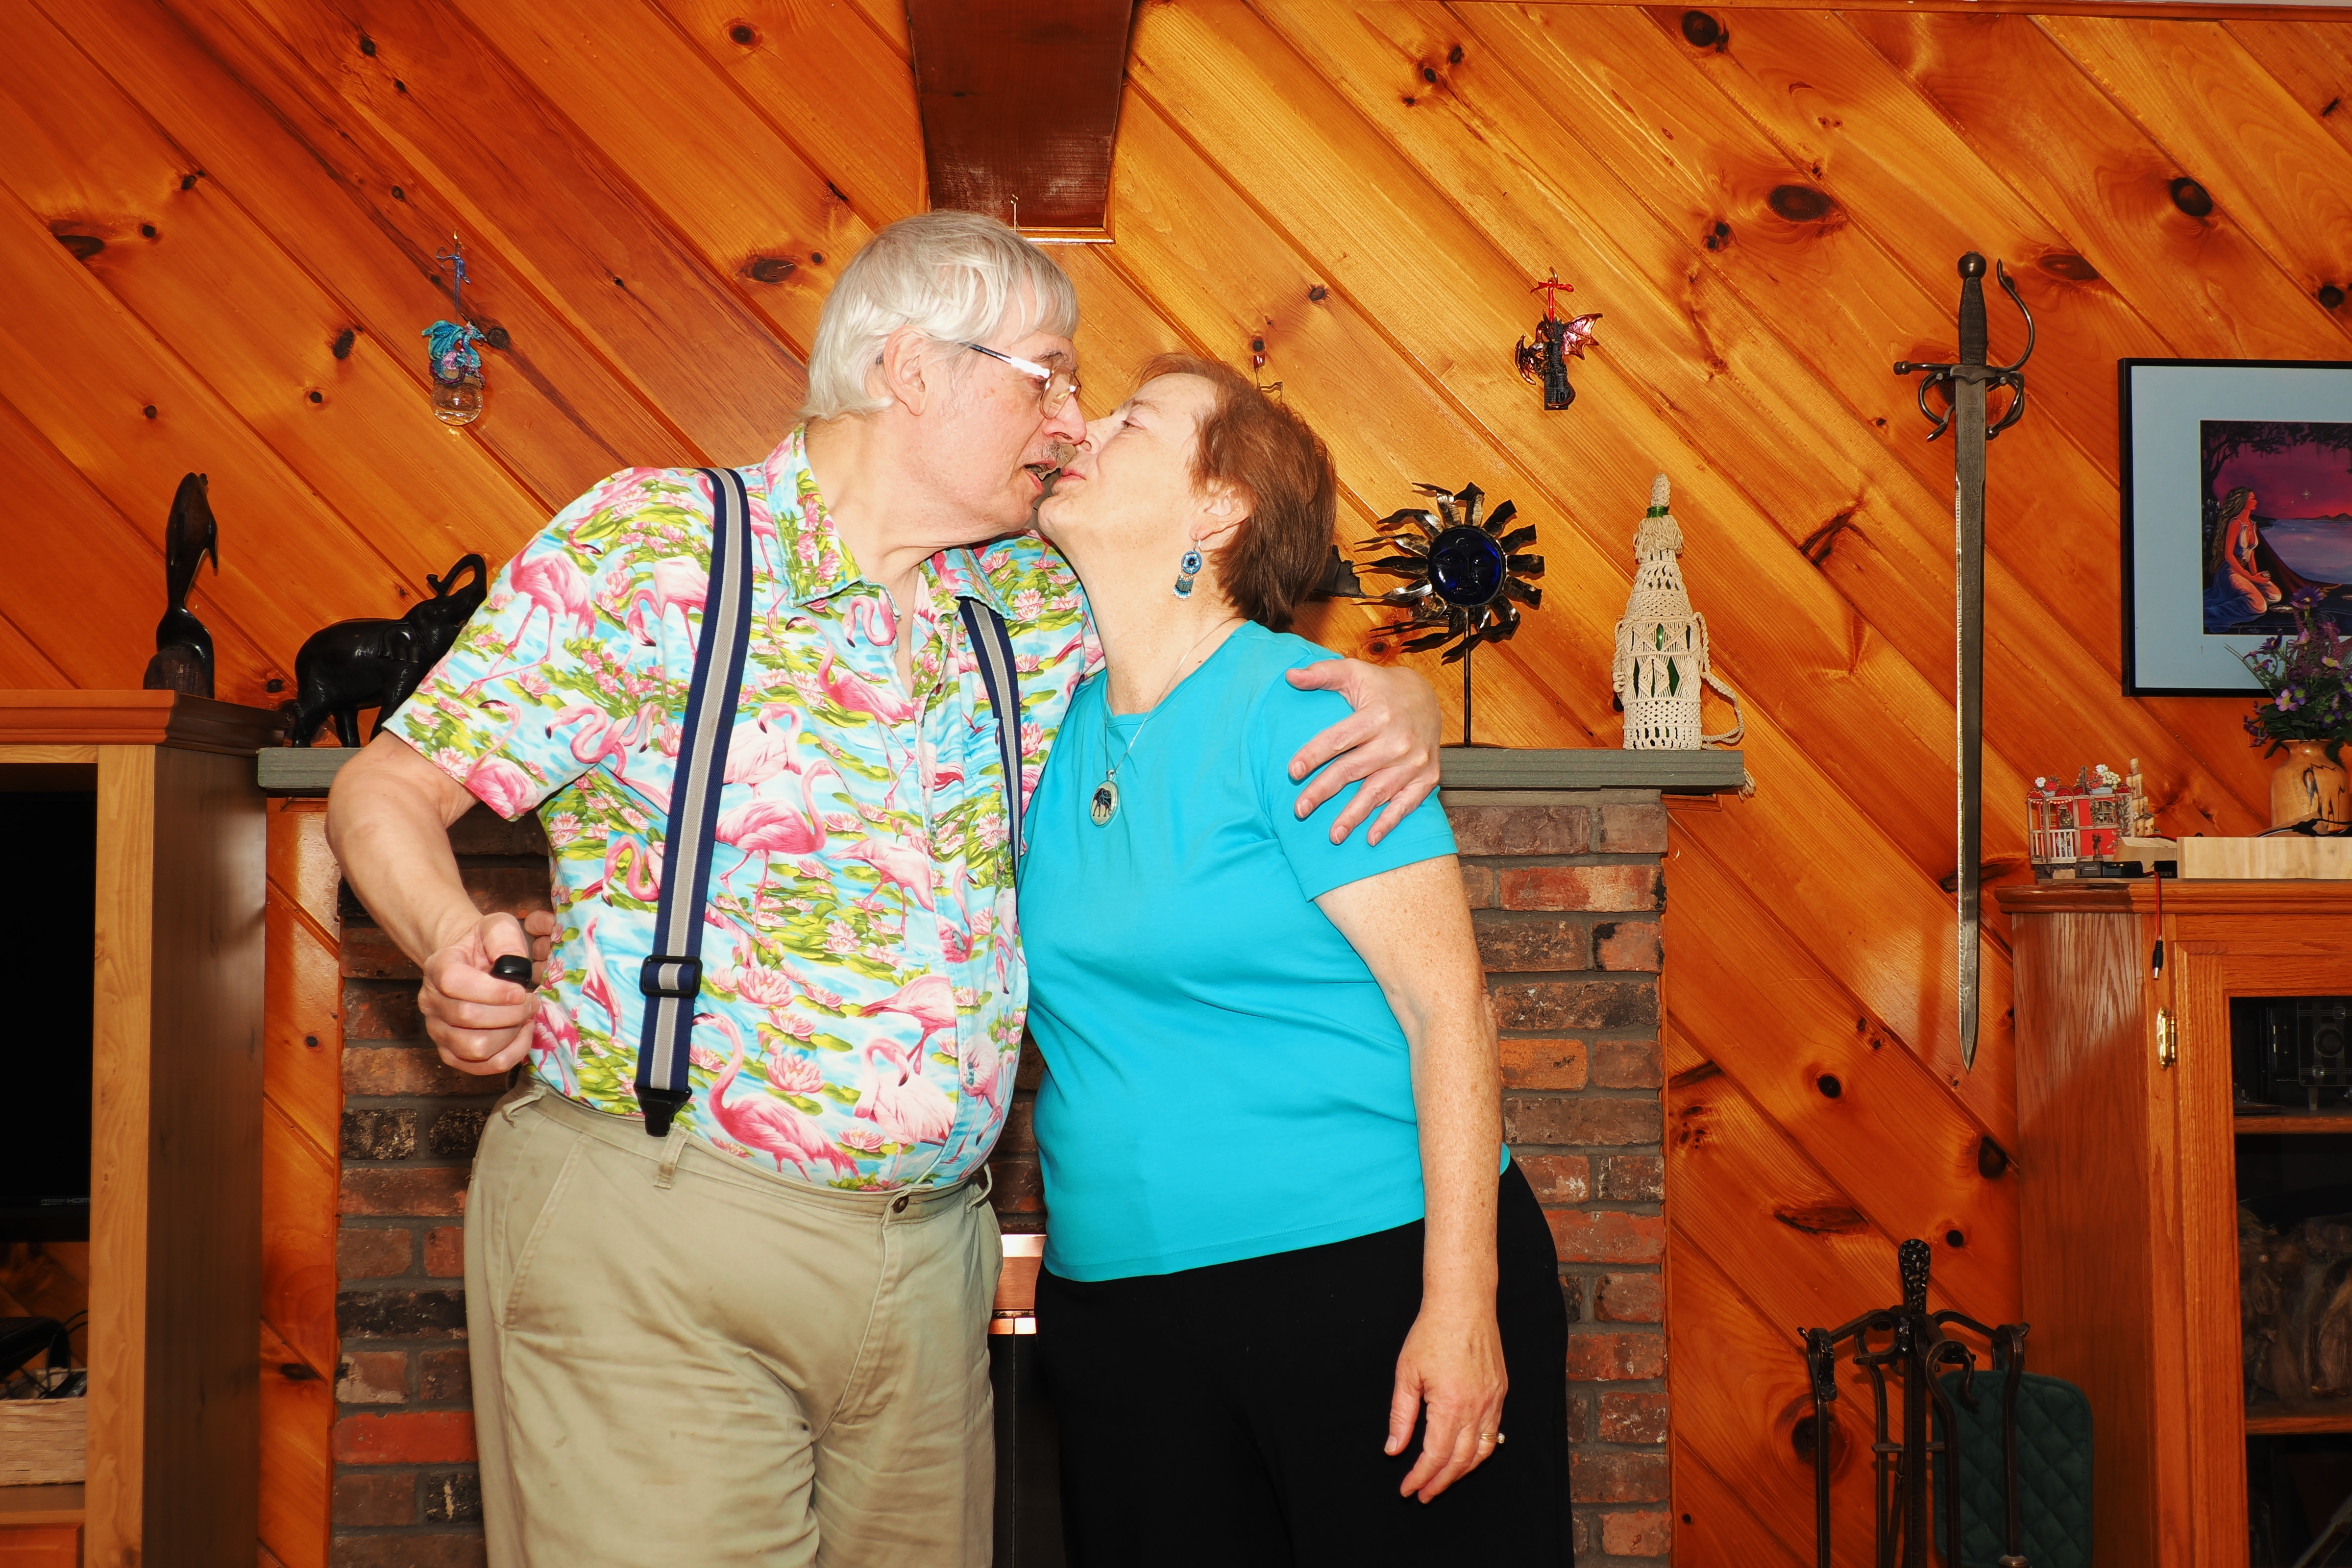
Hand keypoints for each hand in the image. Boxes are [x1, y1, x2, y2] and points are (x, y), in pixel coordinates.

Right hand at [418, 909, 556, 1075]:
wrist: (470, 962)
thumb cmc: (485, 946)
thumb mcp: (497, 928)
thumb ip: (504, 939)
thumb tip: (514, 968)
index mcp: (439, 967)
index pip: (454, 983)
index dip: (493, 991)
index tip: (521, 989)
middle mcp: (431, 1001)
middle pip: (467, 1018)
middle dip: (511, 1013)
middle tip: (532, 1002)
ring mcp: (438, 1030)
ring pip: (474, 1047)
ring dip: (510, 1035)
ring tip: (525, 1017)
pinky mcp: (451, 1052)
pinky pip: (480, 1067)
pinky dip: (508, 1055)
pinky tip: (521, 1034)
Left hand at [1286, 660, 1441, 845]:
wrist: (1428, 699)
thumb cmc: (1382, 688)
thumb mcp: (1354, 672)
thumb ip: (1322, 674)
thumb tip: (1290, 676)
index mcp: (1377, 714)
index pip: (1340, 738)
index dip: (1314, 754)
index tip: (1293, 771)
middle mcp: (1398, 740)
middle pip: (1353, 769)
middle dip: (1324, 791)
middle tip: (1299, 810)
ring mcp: (1415, 761)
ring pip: (1378, 792)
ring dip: (1355, 816)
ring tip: (1333, 836)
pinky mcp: (1428, 777)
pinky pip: (1407, 804)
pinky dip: (1390, 822)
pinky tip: (1370, 838)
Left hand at [1386, 1303, 1506, 1502]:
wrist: (1463, 1305)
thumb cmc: (1432, 1333)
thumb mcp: (1406, 1374)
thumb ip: (1400, 1416)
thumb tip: (1394, 1450)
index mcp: (1450, 1405)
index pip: (1435, 1456)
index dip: (1420, 1477)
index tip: (1407, 1489)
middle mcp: (1477, 1408)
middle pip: (1460, 1461)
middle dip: (1440, 1482)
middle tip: (1423, 1494)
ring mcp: (1493, 1401)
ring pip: (1482, 1452)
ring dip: (1462, 1472)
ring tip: (1442, 1481)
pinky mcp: (1500, 1393)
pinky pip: (1494, 1433)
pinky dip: (1480, 1452)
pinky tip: (1466, 1455)